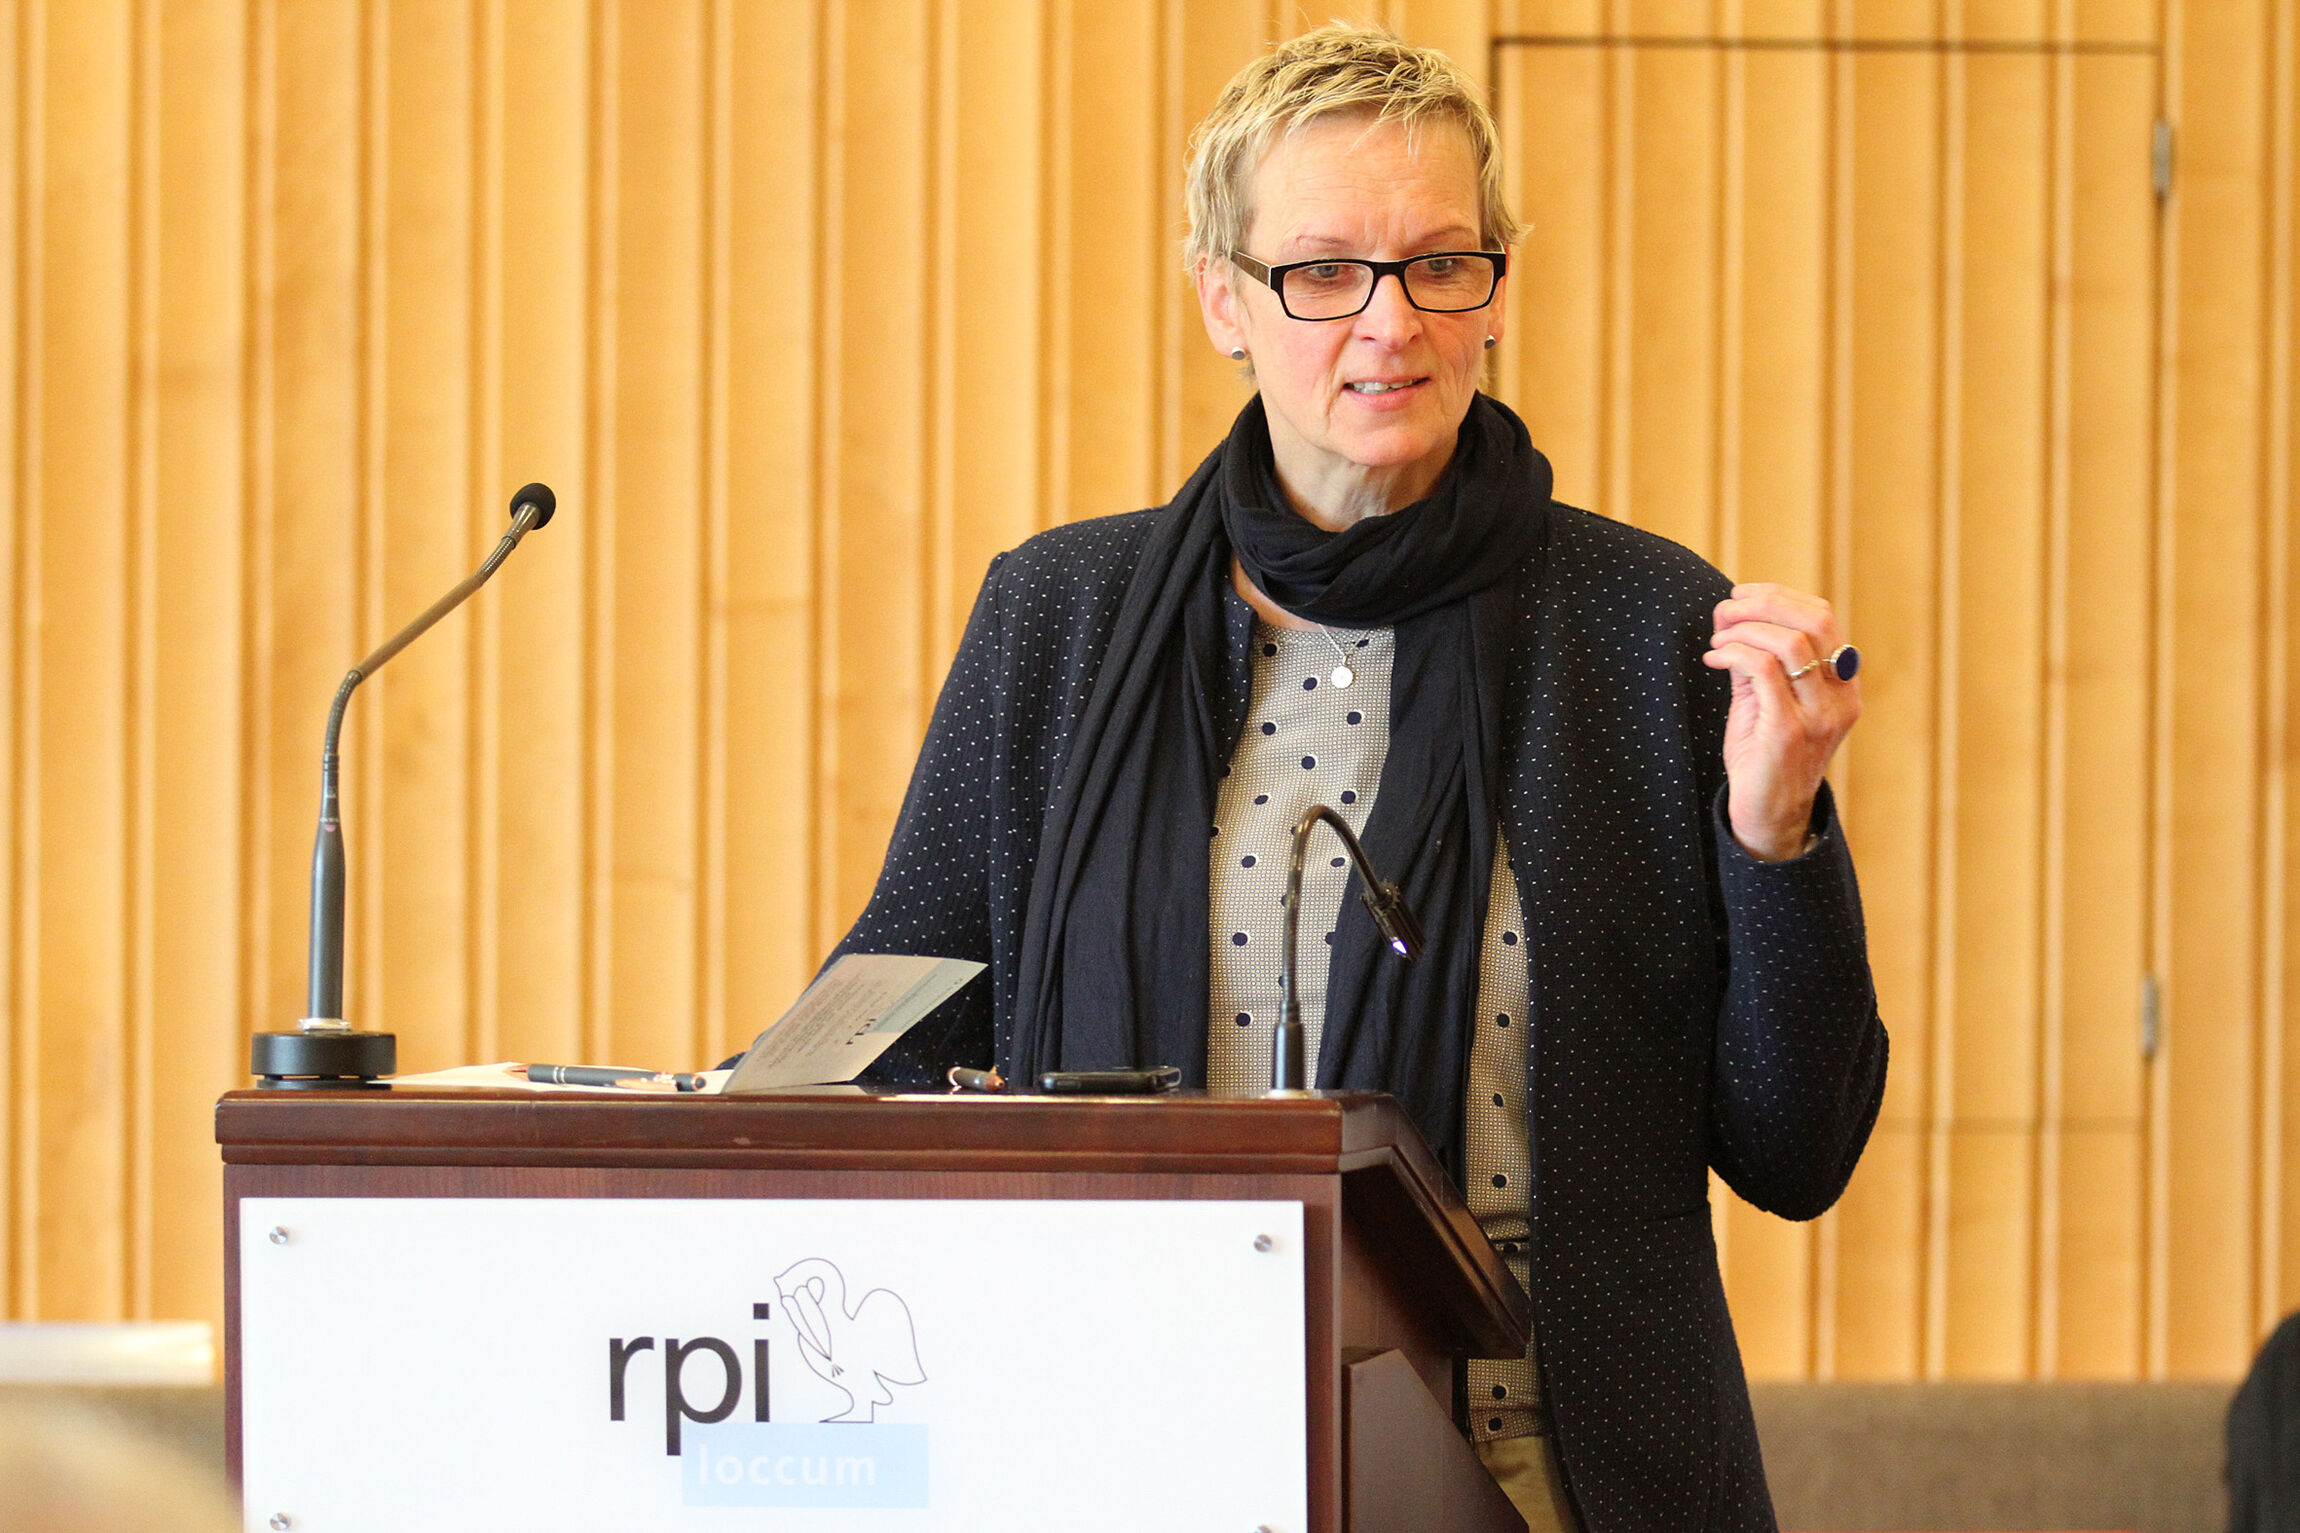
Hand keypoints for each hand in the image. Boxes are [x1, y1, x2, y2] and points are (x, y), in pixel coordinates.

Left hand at [1702, 583, 1860, 860]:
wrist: (1767, 815)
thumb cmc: (1763, 754)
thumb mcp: (1764, 697)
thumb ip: (1755, 656)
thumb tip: (1731, 609)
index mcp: (1842, 683)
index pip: (1823, 616)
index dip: (1779, 596)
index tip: (1741, 594)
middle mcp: (1840, 697)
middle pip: (1814, 620)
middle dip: (1765, 602)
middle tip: (1727, 608)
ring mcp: (1819, 715)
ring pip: (1790, 641)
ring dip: (1745, 629)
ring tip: (1718, 640)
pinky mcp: (1789, 730)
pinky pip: (1764, 669)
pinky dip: (1733, 653)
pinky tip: (1714, 658)